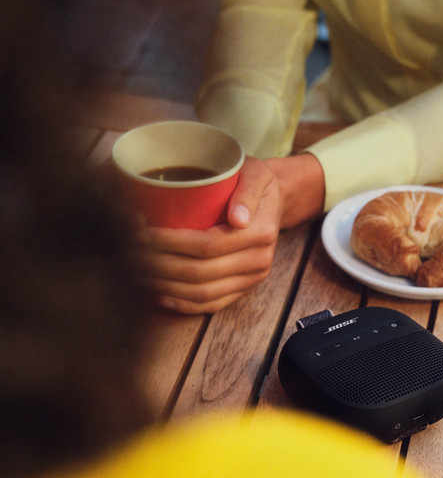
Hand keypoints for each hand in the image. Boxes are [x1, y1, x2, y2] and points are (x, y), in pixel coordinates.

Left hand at [138, 156, 282, 314]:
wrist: (274, 202)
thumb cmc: (253, 181)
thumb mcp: (255, 173)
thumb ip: (247, 191)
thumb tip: (238, 218)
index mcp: (260, 233)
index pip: (207, 245)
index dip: (171, 243)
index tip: (143, 234)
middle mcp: (258, 261)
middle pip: (201, 273)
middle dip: (161, 266)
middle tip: (132, 253)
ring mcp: (251, 280)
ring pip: (203, 294)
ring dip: (167, 286)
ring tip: (139, 273)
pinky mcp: (243, 290)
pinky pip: (211, 305)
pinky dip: (183, 304)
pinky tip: (160, 295)